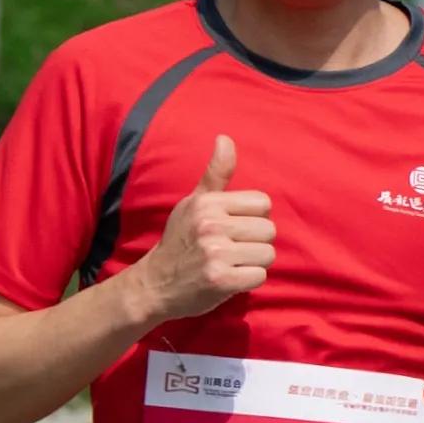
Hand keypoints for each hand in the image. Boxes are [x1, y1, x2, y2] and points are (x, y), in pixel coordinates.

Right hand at [138, 134, 274, 320]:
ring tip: (231, 263)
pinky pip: (259, 276)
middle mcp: (211, 225)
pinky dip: (248, 280)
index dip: (253, 218)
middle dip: (255, 242)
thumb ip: (215, 173)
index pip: (262, 203)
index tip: (233, 228)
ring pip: (268, 254)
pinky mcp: (222, 280)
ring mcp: (216, 254)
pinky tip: (229, 278)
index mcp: (207, 204)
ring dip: (254, 263)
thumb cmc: (180, 240)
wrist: (155, 284)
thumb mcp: (194, 203)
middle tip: (232, 250)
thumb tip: (226, 138)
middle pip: (269, 230)